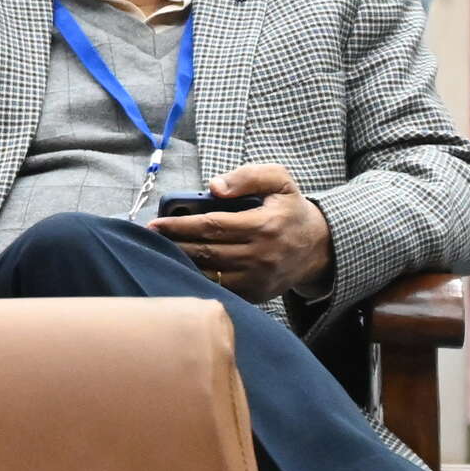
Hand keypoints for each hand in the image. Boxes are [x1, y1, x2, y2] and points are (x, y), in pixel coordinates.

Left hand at [153, 163, 333, 302]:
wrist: (319, 247)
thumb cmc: (291, 210)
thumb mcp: (279, 180)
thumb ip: (248, 176)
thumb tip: (214, 186)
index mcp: (264, 226)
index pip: (212, 226)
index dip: (180, 225)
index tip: (156, 223)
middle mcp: (261, 255)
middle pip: (206, 252)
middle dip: (174, 244)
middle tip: (149, 238)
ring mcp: (259, 278)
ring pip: (210, 274)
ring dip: (182, 263)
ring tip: (159, 252)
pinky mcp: (257, 294)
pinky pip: (221, 289)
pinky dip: (199, 279)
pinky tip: (182, 268)